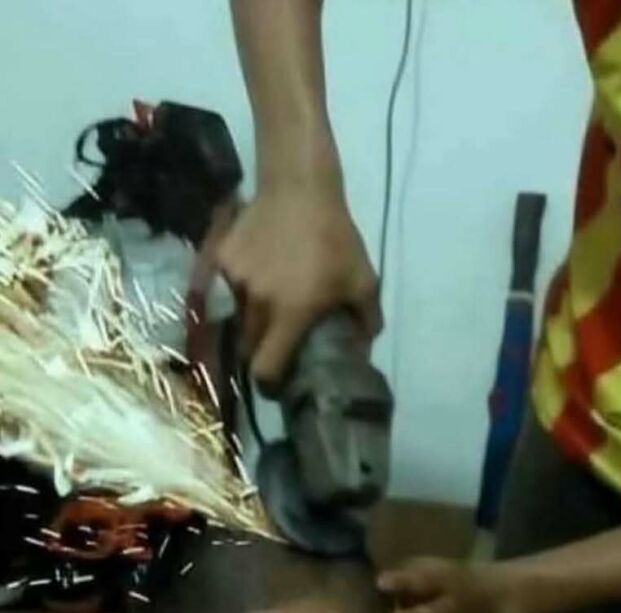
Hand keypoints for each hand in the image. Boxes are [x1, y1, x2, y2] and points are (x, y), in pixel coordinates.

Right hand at [216, 182, 380, 390]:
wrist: (298, 186)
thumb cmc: (335, 238)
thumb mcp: (363, 280)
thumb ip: (366, 320)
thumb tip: (363, 348)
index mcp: (290, 314)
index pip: (266, 367)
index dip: (271, 383)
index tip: (279, 384)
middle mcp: (257, 303)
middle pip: (250, 347)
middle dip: (263, 351)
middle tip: (280, 345)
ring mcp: (235, 280)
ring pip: (238, 316)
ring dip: (253, 319)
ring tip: (272, 304)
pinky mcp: (221, 259)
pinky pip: (230, 288)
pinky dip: (243, 290)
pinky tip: (261, 275)